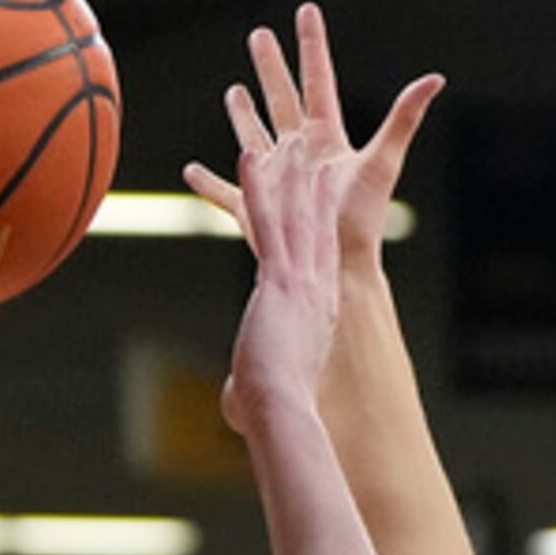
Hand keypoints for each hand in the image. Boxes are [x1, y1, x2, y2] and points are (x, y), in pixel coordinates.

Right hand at [180, 3, 442, 269]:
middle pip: (281, 98)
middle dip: (269, 66)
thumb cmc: (361, 219)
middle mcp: (300, 153)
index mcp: (326, 138)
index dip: (311, 45)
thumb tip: (435, 78)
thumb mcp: (382, 161)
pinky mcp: (255, 208)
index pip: (317, 80)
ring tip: (232, 91)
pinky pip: (225, 192)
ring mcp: (276, 179)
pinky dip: (206, 182)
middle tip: (258, 34)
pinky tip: (189, 171)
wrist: (338, 267)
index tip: (306, 9)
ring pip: (253, 135)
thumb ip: (404, 117)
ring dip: (242, 114)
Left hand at [221, 122, 340, 433]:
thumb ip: (245, 395)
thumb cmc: (273, 414)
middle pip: (315, 229)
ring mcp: (298, 280)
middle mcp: (313, 291)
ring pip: (295, 216)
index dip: (322, 230)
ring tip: (288, 140)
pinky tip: (249, 157)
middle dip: (315, 191)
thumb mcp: (256, 398)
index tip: (325, 208)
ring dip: (291, 176)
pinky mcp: (279, 277)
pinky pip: (266, 222)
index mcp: (316, 314)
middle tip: (316, 158)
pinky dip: (258, 188)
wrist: (283, 411)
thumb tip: (230, 411)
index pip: (319, 263)